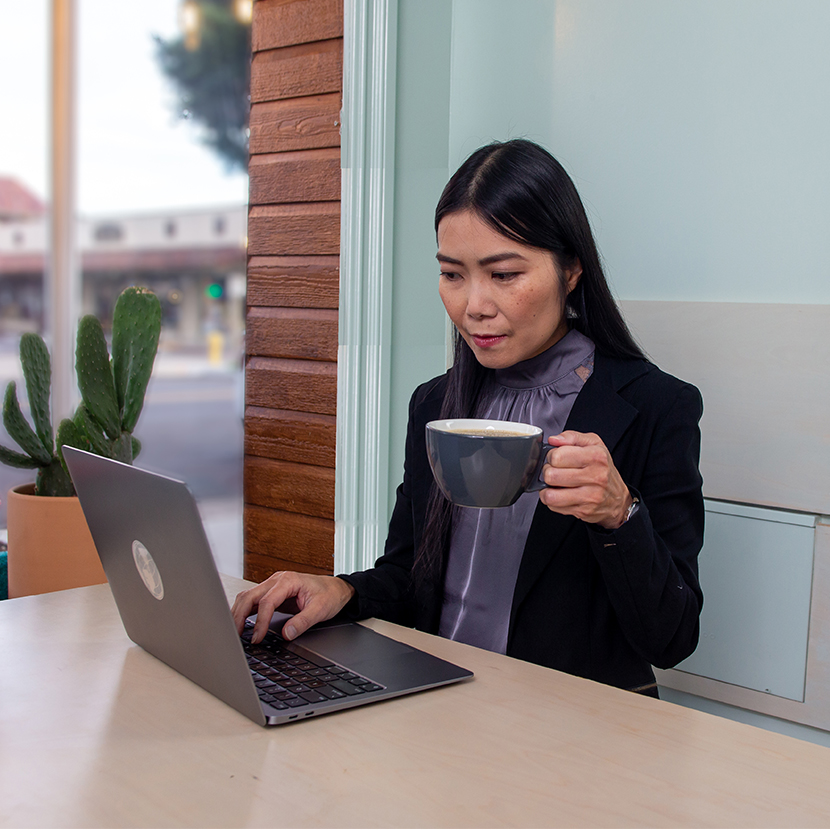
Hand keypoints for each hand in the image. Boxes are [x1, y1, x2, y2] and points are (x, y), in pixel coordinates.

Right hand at [231, 572, 355, 643]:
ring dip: (238, 613)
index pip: (267, 601)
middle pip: (249, 596)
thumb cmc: (330, 594)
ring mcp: (273, 585)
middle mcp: (277, 580)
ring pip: (247, 597)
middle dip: (239, 616)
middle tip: (236, 636)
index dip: (260, 621)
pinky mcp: (272, 592)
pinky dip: (245, 612)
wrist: (336, 588)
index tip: (257, 638)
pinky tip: (241, 624)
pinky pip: (253, 601)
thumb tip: (285, 634)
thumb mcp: (320, 610)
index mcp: (288, 581)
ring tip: (234, 632)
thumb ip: (302, 622)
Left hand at [538, 431, 633, 529]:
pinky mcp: (583, 511)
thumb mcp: (593, 444)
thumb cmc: (603, 469)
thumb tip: (553, 440)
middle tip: (555, 471)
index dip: (551, 456)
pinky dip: (552, 500)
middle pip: (551, 475)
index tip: (556, 458)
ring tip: (554, 484)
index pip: (558, 456)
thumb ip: (572, 437)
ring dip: (547, 489)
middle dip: (548, 472)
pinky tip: (560, 494)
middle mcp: (595, 477)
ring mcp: (589, 496)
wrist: (617, 499)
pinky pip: (554, 506)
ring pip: (550, 495)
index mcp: (596, 456)